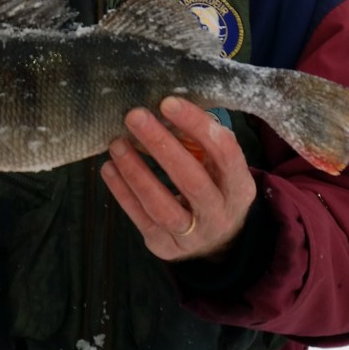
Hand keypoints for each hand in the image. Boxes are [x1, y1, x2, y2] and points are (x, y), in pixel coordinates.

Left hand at [100, 96, 255, 260]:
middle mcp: (220, 214)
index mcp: (239, 186)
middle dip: (161, 145)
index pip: (224, 152)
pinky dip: (123, 193)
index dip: (196, 125)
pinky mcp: (166, 247)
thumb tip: (164, 105)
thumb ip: (199, 139)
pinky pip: (142, 219)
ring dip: (136, 172)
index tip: (167, 103)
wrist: (217, 240)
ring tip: (117, 144)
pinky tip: (109, 168)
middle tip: (135, 116)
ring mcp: (194, 236)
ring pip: (162, 206)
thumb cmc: (213, 185)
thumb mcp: (218, 165)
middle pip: (192, 180)